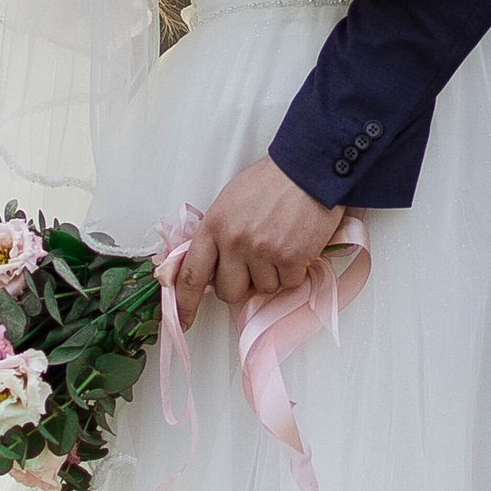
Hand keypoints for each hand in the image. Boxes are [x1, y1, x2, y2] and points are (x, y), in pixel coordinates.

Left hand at [172, 157, 344, 322]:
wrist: (307, 170)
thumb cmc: (270, 183)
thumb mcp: (229, 202)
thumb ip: (216, 236)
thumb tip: (209, 269)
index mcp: (214, 226)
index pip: (190, 275)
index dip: (184, 303)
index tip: (183, 320)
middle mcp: (234, 241)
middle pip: (228, 292)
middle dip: (241, 286)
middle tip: (253, 266)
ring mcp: (263, 251)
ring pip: (263, 290)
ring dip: (272, 275)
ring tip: (279, 245)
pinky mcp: (291, 258)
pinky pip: (289, 284)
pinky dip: (295, 271)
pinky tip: (296, 246)